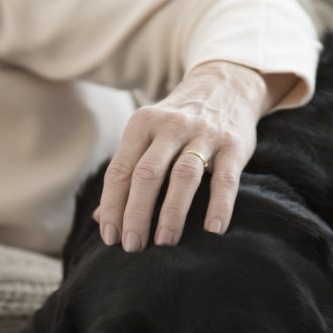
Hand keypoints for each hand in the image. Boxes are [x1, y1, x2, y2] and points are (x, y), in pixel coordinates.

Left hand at [94, 61, 294, 250]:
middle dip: (137, 214)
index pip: (119, 170)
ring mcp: (203, 134)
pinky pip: (225, 179)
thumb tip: (99, 218)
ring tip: (164, 243)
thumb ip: (125, 174)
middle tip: (133, 247)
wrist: (225, 85)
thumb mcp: (146, 138)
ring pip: (183, 176)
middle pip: (147, 175)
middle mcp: (170, 126)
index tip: (110, 238)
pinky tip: (212, 231)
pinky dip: (219, 206)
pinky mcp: (234, 144)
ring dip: (171, 213)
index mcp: (141, 125)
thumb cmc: (176, 125)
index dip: (112, 206)